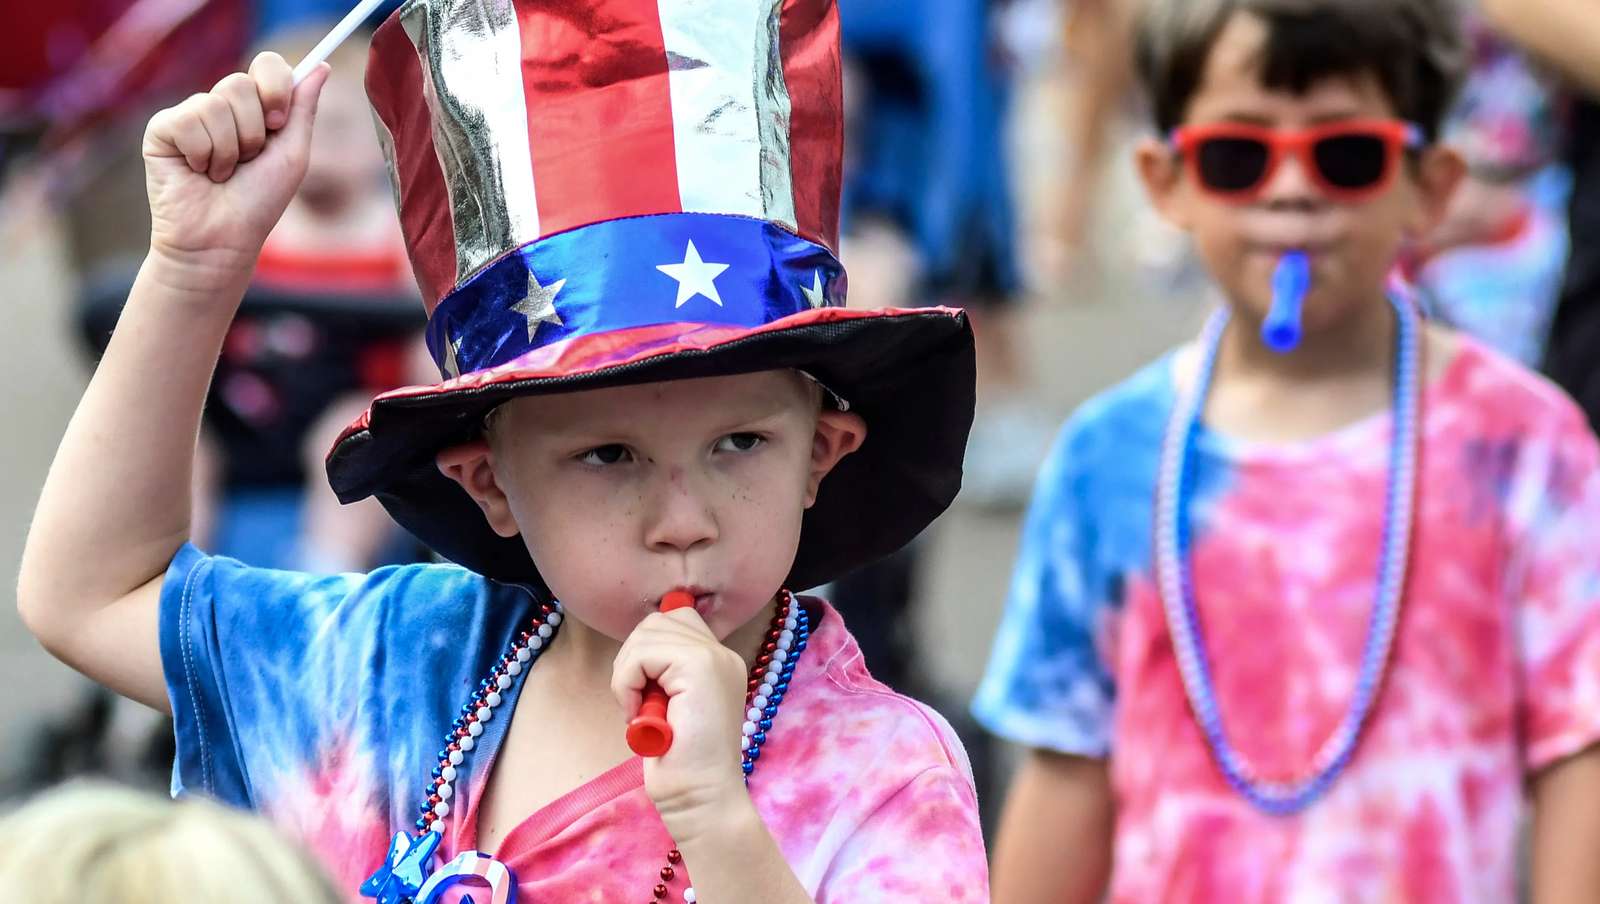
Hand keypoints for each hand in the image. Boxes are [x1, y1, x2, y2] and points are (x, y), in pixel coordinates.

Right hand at [142, 53, 329, 277]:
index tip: (277, 122)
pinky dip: (203, 154)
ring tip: (222, 174)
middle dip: (252, 131)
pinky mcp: (162, 129)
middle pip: (240, 84)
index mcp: (255, 109)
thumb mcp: (291, 153)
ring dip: (229, 150)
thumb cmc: (258, 202)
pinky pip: (188, 120)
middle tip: (248, 160)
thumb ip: (303, 109)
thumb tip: (322, 65)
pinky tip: (198, 173)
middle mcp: (221, 106)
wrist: (222, 239)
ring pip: (214, 104)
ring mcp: (190, 116)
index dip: (275, 88)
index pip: (267, 65)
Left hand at [612, 608, 752, 834]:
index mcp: (720, 663)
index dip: (646, 652)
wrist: (700, 797)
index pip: (675, 622)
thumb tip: (636, 648)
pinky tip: (637, 713)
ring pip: (648, 634)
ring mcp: (715, 657)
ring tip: (637, 709)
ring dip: (627, 672)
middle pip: (658, 621)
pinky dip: (627, 681)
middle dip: (633, 657)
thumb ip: (665, 674)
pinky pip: (643, 654)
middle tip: (635, 701)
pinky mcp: (699, 665)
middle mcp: (723, 654)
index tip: (644, 693)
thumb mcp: (672, 707)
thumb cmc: (682, 765)